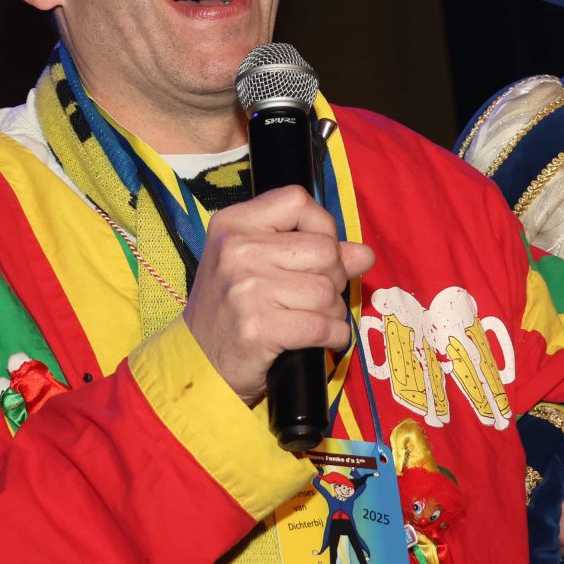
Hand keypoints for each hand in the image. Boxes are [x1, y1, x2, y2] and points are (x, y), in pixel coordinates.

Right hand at [180, 185, 375, 404]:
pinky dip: (334, 336)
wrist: (199, 363)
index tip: (320, 253)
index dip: (322, 226)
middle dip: (334, 277)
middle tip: (317, 296)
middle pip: (323, 249)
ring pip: (326, 291)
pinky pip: (322, 325)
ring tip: (316, 319)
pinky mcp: (257, 328)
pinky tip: (324, 339)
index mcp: (233, 225)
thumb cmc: (232, 310)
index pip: (297, 201)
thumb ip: (312, 252)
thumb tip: (365, 253)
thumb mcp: (260, 267)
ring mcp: (245, 289)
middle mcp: (236, 251)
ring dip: (333, 311)